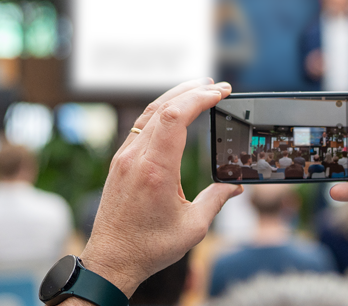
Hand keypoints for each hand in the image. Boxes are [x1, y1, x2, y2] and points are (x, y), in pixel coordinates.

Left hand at [79, 78, 242, 295]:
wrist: (111, 261)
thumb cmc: (149, 247)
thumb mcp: (193, 226)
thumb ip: (217, 199)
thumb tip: (236, 186)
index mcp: (155, 170)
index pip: (175, 117)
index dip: (199, 98)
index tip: (221, 92)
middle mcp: (135, 158)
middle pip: (162, 108)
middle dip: (192, 91)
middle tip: (219, 86)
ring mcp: (124, 158)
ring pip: (149, 113)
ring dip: (175, 97)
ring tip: (199, 89)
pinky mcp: (120, 162)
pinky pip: (141, 126)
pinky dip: (162, 112)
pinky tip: (175, 111)